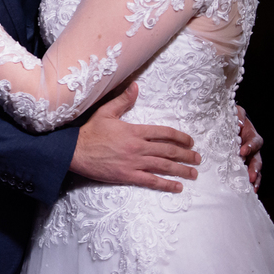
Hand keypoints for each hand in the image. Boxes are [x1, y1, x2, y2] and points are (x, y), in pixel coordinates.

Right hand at [70, 83, 199, 192]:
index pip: (163, 133)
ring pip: (164, 166)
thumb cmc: (90, 132)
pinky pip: (152, 181)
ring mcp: (134, 163)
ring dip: (182, 170)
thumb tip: (136, 86)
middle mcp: (138, 147)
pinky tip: (177, 187)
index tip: (190, 141)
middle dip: (186, 155)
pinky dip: (166, 184)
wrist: (75, 152)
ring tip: (193, 173)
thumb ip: (123, 100)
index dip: (180, 137)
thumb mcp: (105, 112)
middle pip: (168, 151)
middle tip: (198, 158)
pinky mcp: (128, 176)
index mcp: (134, 131)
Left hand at [237, 105, 262, 191]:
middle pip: (257, 160)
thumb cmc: (233, 118)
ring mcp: (249, 158)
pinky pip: (249, 175)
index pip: (255, 142)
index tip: (242, 151)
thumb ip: (238, 116)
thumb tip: (239, 124)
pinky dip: (251, 183)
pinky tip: (249, 191)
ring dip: (254, 178)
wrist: (230, 123)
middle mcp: (253, 149)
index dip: (250, 147)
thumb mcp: (235, 113)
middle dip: (254, 169)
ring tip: (251, 187)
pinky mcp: (243, 164)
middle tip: (250, 176)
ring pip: (255, 170)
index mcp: (252, 136)